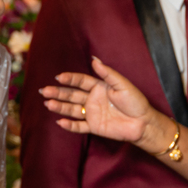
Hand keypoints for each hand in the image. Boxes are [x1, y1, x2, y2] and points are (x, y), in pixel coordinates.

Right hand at [42, 57, 165, 148]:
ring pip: (72, 109)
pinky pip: (79, 126)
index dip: (69, 79)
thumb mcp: (122, 84)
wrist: (143, 123)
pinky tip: (59, 122)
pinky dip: (69, 125)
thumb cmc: (136, 101)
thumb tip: (94, 60)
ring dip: (59, 107)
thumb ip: (107, 73)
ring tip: (48, 104)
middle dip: (58, 92)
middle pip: (71, 95)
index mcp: (99, 87)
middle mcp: (93, 99)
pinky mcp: (94, 127)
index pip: (80, 81)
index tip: (59, 77)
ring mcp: (92, 113)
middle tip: (44, 91)